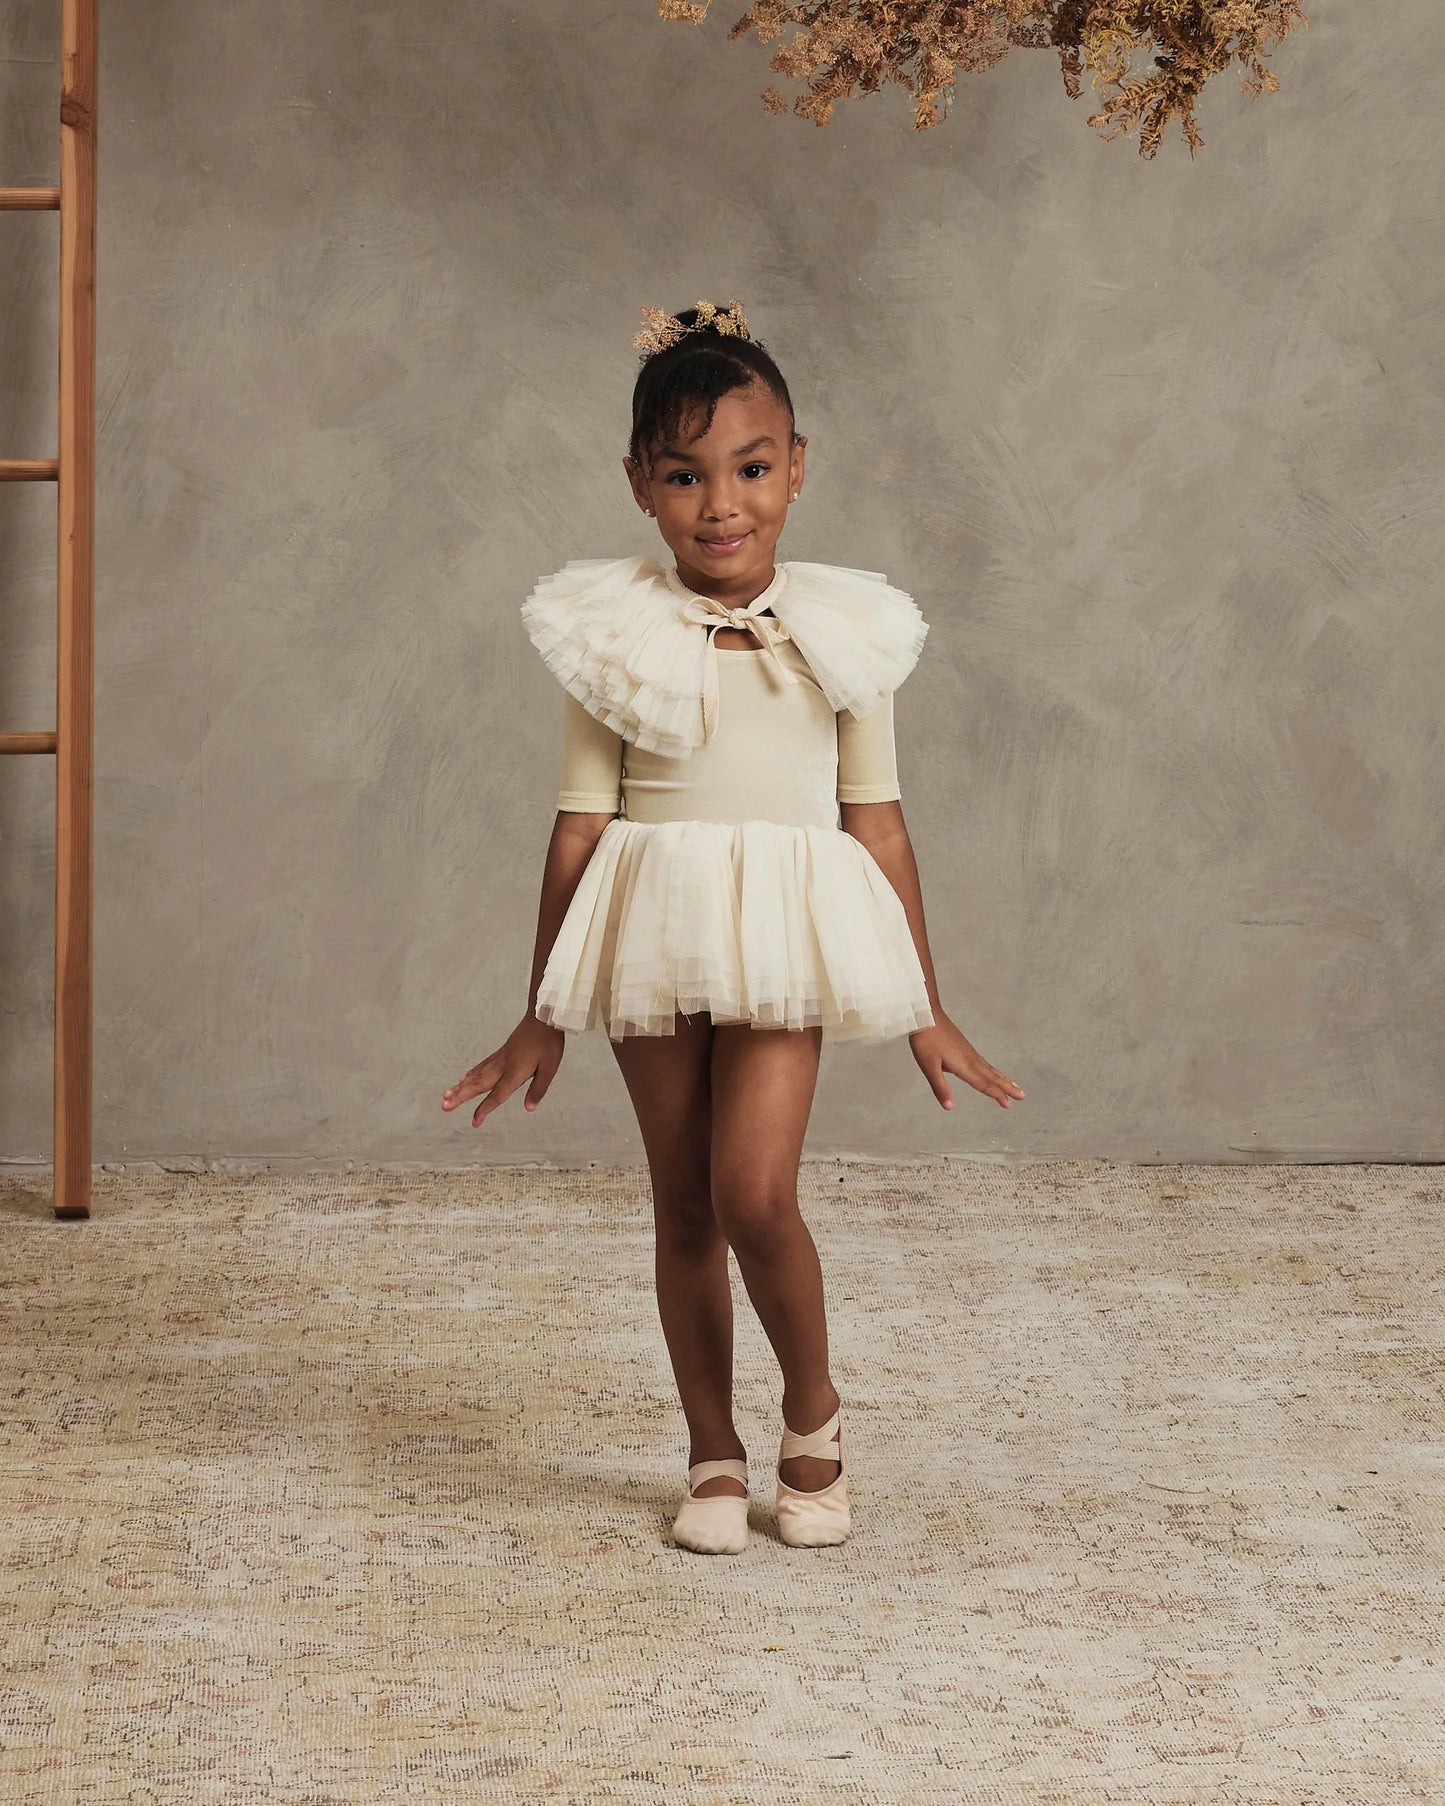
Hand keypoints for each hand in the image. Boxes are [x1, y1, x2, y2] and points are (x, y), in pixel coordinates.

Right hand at [441, 1014, 565, 1126]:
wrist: (542, 1016)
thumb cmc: (548, 1042)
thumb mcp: (550, 1067)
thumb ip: (538, 1089)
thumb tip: (529, 1108)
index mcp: (515, 1072)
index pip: (497, 1095)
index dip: (485, 1109)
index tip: (475, 1122)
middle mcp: (503, 1065)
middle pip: (479, 1084)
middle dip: (461, 1097)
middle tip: (444, 1106)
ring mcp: (500, 1058)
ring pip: (477, 1075)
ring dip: (461, 1086)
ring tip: (447, 1095)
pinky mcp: (501, 1052)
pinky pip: (482, 1066)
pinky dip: (471, 1073)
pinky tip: (464, 1078)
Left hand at [909, 1010, 1024, 1111]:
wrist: (926, 1014)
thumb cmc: (925, 1039)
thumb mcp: (928, 1066)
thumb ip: (940, 1087)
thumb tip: (949, 1107)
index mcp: (964, 1065)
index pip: (984, 1084)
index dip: (997, 1095)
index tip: (1009, 1105)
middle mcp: (971, 1058)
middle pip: (993, 1076)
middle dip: (1008, 1087)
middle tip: (1022, 1096)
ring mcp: (969, 1052)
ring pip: (990, 1068)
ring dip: (1003, 1079)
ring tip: (1014, 1085)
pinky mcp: (965, 1047)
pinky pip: (984, 1062)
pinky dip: (992, 1070)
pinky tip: (991, 1072)